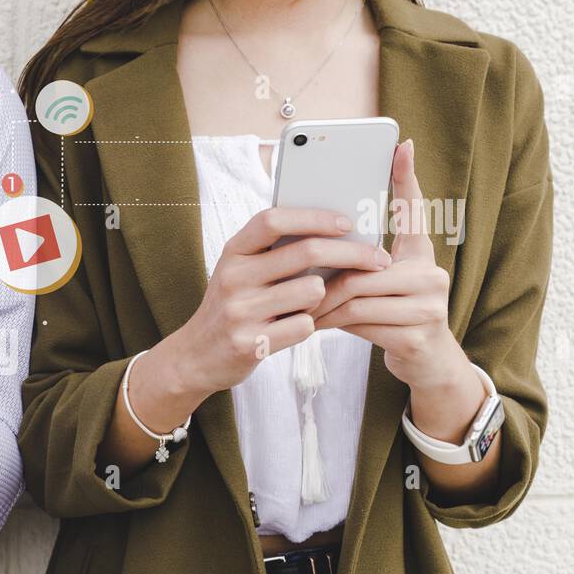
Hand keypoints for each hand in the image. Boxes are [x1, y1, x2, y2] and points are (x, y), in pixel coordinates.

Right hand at [100, 206, 389, 472]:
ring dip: (324, 298)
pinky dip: (308, 326)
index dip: (315, 217)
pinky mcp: (250, 343)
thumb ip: (272, 251)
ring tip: (310, 304)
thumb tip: (334, 228)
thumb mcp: (239, 270)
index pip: (274, 220)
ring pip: (312, 292)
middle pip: (306, 253)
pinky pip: (304, 327)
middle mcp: (232, 277)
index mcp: (233, 252)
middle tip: (378, 259)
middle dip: (352, 254)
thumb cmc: (231, 306)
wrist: (195, 356)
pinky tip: (294, 327)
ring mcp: (240, 311)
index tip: (348, 223)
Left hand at [310, 139, 467, 390]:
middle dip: (324, 277)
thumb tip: (313, 241)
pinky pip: (361, 322)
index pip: (414, 211)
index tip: (401, 145)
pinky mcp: (418, 335)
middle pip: (363, 264)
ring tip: (301, 308)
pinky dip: (332, 323)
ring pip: (358, 294)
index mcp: (420, 254)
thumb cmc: (391, 317)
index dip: (407, 178)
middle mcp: (432, 273)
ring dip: (322, 303)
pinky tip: (315, 325)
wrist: (427, 364)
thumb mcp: (379, 286)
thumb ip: (359, 264)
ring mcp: (429, 305)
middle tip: (293, 281)